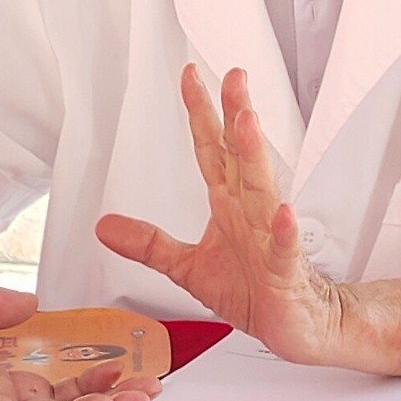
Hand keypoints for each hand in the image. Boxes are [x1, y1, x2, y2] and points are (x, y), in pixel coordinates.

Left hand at [94, 65, 359, 365]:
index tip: (190, 75)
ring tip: (247, 123)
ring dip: (254, 156)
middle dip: (236, 114)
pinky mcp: (285, 274)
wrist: (296, 325)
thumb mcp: (187, 266)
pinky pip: (283, 250)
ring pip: (261, 190)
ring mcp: (269, 239)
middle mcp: (250, 213)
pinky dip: (282, 232)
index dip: (200, 112)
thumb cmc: (252, 290)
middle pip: (241, 156)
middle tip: (234, 77)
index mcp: (229, 204)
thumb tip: (104, 226)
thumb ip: (148, 244)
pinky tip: (282, 212)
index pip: (212, 149)